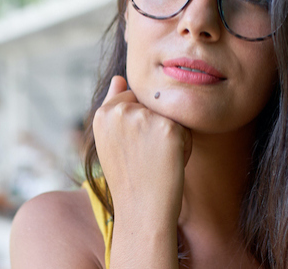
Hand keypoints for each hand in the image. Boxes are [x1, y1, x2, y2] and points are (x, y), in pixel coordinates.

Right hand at [92, 76, 192, 222]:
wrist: (142, 210)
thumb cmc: (129, 177)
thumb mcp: (112, 140)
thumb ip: (114, 105)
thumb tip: (119, 77)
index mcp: (102, 114)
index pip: (133, 101)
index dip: (139, 127)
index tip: (133, 152)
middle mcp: (120, 111)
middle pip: (152, 105)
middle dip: (155, 126)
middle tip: (145, 156)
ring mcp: (144, 118)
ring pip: (169, 114)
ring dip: (170, 135)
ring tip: (156, 159)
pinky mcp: (167, 128)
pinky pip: (184, 127)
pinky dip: (184, 145)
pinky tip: (169, 162)